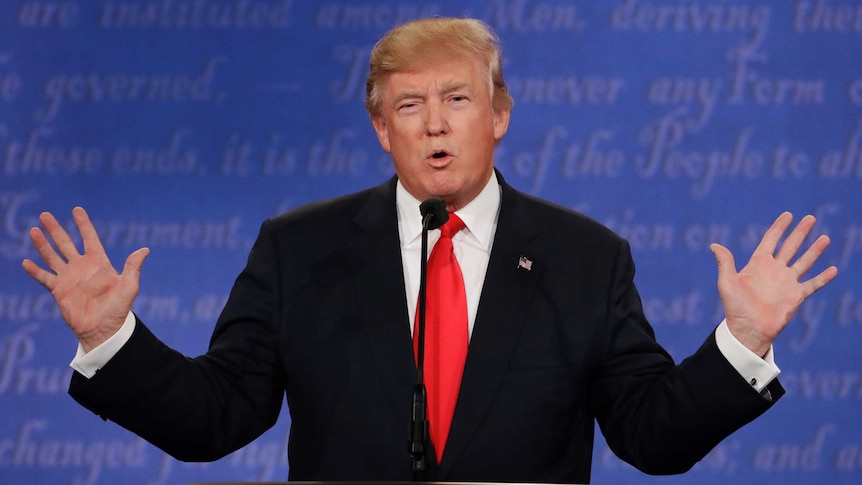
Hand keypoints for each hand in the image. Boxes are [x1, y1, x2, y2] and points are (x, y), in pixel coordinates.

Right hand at [21, 207, 149, 351]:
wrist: (104, 329)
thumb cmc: (119, 309)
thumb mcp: (129, 286)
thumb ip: (133, 267)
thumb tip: (145, 250)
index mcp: (99, 263)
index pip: (89, 238)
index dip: (83, 224)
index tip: (76, 209)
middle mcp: (82, 267)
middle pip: (66, 243)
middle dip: (56, 229)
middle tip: (44, 214)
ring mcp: (69, 278)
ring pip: (52, 256)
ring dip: (43, 244)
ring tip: (33, 231)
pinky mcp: (59, 291)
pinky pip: (44, 278)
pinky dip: (35, 270)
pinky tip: (26, 262)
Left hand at [710, 212, 837, 356]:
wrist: (748, 330)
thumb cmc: (735, 307)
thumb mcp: (727, 283)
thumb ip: (725, 263)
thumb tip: (714, 245)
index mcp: (758, 264)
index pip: (771, 240)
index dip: (779, 227)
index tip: (788, 215)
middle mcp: (774, 271)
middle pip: (790, 247)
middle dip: (800, 233)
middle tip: (810, 218)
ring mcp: (786, 283)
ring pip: (804, 262)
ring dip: (815, 250)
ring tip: (825, 237)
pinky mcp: (796, 296)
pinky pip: (812, 284)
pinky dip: (823, 277)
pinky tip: (833, 269)